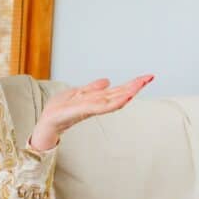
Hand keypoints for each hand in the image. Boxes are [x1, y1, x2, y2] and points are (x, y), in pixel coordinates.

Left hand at [29, 74, 154, 150]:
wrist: (47, 122)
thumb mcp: (77, 93)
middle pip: (119, 93)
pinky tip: (123, 97)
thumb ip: (92, 88)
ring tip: (140, 86)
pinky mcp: (83, 111)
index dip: (132, 84)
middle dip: (135, 86)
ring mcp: (91, 108)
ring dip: (127, 92)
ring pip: (113, 99)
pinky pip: (101, 106)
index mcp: (96, 99)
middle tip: (150, 77)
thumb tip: (107, 81)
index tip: (146, 77)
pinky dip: (113, 102)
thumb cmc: (60, 109)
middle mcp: (97, 103)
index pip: (117, 90)